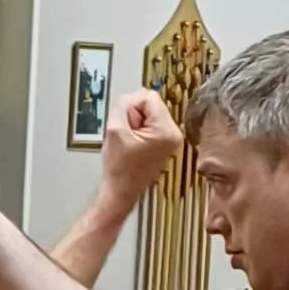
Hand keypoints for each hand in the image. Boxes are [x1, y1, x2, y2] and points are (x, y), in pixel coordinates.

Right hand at [98, 90, 182, 212]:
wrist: (119, 193)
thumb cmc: (119, 170)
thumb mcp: (114, 128)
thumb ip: (123, 103)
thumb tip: (130, 96)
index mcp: (167, 131)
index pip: (147, 97)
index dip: (130, 108)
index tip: (126, 127)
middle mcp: (174, 134)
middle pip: (150, 104)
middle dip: (133, 116)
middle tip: (127, 137)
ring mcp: (170, 140)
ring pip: (148, 113)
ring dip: (134, 123)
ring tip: (129, 143)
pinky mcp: (163, 144)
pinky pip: (149, 124)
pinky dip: (137, 130)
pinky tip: (132, 146)